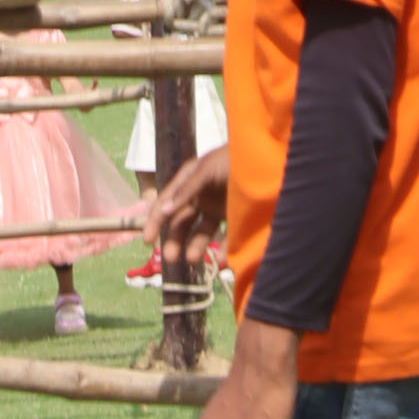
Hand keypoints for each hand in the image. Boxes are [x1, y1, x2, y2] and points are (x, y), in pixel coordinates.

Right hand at [142, 143, 228, 270]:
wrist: (270, 159)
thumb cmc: (234, 158)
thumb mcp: (208, 170)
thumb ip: (186, 190)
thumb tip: (163, 210)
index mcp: (189, 180)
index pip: (166, 202)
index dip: (155, 221)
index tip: (147, 241)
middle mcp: (200, 196)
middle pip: (181, 221)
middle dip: (174, 240)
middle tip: (169, 258)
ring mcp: (217, 208)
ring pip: (200, 233)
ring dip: (194, 247)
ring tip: (192, 259)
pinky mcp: (234, 218)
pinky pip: (225, 238)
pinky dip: (222, 250)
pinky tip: (221, 260)